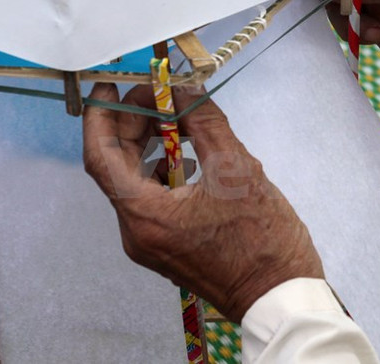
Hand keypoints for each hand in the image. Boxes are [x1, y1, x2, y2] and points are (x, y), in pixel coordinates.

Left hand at [83, 83, 324, 322]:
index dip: (100, 116)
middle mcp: (136, 232)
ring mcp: (149, 242)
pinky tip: (189, 153)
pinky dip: (161, 168)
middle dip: (132, 123)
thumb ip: (204, 120)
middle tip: (159, 94)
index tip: (108, 85)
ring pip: (133, 181)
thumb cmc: (262, 236)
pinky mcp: (164, 246)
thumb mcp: (236, 167)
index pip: (100, 156)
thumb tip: (185, 88)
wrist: (278, 293)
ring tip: (177, 117)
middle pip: (116, 165)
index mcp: (145, 215)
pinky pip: (150, 198)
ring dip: (148, 144)